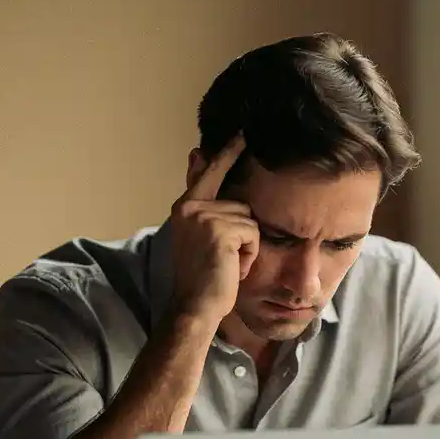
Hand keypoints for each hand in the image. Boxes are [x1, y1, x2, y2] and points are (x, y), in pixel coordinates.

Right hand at [169, 134, 258, 323]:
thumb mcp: (200, 237)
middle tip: (224, 258)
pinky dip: (250, 254)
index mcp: (185, 207)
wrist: (195, 306)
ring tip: (228, 263)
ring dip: (247, 245)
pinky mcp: (220, 230)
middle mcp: (190, 208)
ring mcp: (204, 217)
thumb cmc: (204, 276)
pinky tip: (233, 268)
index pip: (209, 172)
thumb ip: (205, 202)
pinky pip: (253, 234)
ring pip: (250, 220)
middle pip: (240, 203)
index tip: (243, 132)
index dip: (227, 153)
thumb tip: (197, 156)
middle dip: (243, 233)